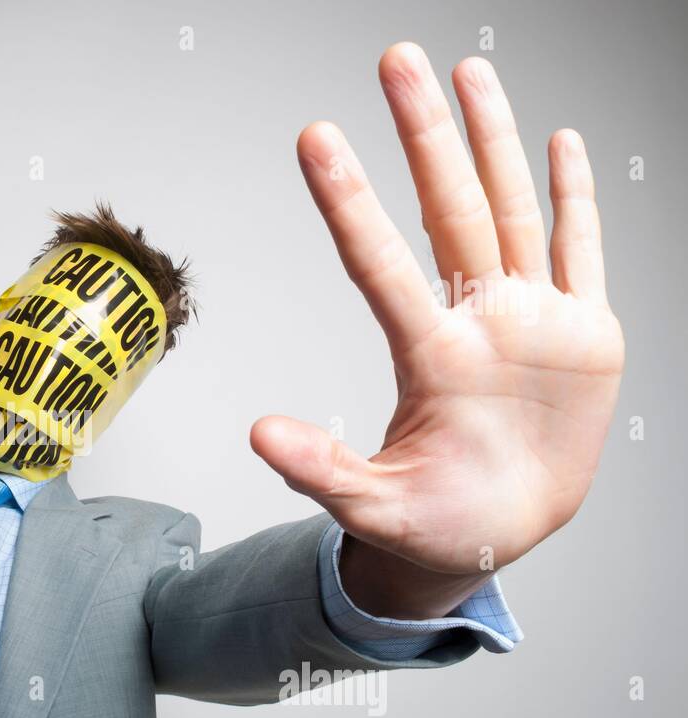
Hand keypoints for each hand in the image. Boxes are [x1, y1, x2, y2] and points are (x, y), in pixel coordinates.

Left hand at [250, 43, 623, 606]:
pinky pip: (582, 254)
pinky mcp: (585, 336)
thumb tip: (257, 434)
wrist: (500, 533)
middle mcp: (476, 323)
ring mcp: (531, 322)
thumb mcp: (372, 505)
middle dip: (425, 134)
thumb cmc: (433, 524)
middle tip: (394, 60)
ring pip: (512, 211)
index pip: (380, 263)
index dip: (350, 203)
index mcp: (428, 360)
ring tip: (469, 72)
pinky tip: (559, 142)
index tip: (315, 140)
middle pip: (450, 210)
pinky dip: (575, 200)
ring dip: (493, 141)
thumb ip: (322, 469)